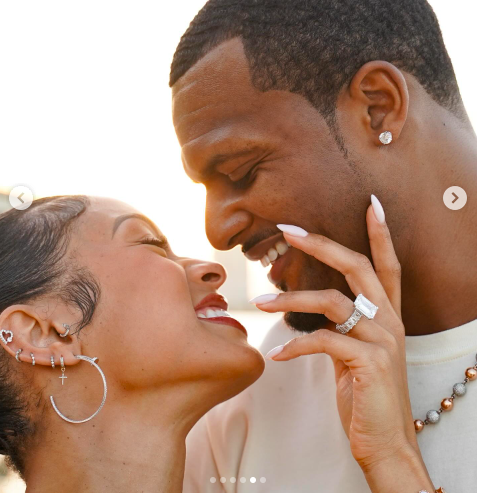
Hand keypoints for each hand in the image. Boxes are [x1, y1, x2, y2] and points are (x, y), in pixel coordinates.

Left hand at [251, 198, 419, 471]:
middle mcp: (390, 321)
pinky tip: (276, 355)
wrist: (385, 445)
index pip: (388, 265)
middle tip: (287, 230)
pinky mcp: (370, 363)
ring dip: (291, 299)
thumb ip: (339, 327)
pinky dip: (295, 346)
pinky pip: (324, 341)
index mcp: (387, 316)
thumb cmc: (365, 397)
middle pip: (357, 267)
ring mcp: (383, 340)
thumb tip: (307, 307)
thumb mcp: (353, 354)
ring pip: (332, 301)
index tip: (370, 204)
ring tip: (259, 303)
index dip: (380, 234)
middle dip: (322, 244)